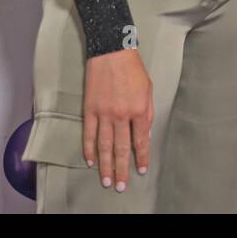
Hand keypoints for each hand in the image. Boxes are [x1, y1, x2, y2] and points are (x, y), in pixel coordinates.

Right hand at [83, 49, 152, 191]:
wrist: (111, 51)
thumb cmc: (133, 69)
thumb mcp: (148, 89)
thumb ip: (147, 113)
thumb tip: (144, 134)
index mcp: (139, 110)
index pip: (140, 140)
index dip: (141, 157)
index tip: (141, 171)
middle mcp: (121, 115)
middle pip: (122, 148)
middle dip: (122, 169)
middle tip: (120, 186)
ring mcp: (104, 114)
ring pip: (104, 146)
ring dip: (106, 165)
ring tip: (107, 181)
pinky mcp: (90, 109)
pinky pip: (88, 134)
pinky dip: (88, 149)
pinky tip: (90, 161)